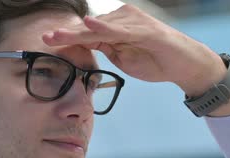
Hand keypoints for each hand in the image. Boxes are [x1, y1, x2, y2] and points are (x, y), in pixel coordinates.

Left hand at [42, 4, 226, 96]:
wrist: (184, 65)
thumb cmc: (155, 60)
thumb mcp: (122, 58)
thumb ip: (106, 49)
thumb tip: (86, 48)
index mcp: (115, 27)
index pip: (87, 33)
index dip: (67, 37)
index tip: (47, 40)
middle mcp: (123, 19)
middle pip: (90, 28)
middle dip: (67, 33)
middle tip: (45, 36)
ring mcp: (134, 22)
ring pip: (101, 27)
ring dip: (79, 32)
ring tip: (59, 34)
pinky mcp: (146, 29)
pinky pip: (121, 29)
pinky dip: (104, 28)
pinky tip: (89, 25)